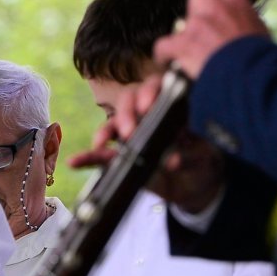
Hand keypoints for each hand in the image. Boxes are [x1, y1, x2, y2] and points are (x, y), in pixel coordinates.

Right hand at [71, 103, 225, 213]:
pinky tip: (74, 161)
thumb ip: (190, 152)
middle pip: (130, 101)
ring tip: (101, 144)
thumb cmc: (202, 163)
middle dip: (126, 113)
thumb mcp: (202, 156)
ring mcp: (133, 136)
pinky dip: (87, 158)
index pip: (155, 88)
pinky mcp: (122, 158)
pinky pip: (101, 156)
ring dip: (105, 132)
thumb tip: (176, 153)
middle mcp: (148, 116)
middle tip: (128, 132)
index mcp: (171, 107)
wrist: (196, 187)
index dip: (149, 93)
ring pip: (113, 124)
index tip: (148, 107)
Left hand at [154, 0, 267, 79]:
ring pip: (181, 24)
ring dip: (186, 36)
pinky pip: (164, 45)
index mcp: (235, 0)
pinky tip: (167, 61)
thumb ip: (244, 18)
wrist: (251, 74)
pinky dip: (164, 54)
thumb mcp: (259, 29)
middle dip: (200, 15)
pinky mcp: (183, 43)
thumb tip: (240, 23)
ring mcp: (196, 23)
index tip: (219, 6)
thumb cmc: (260, 57)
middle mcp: (213, 6)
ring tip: (193, 53)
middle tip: (207, 34)